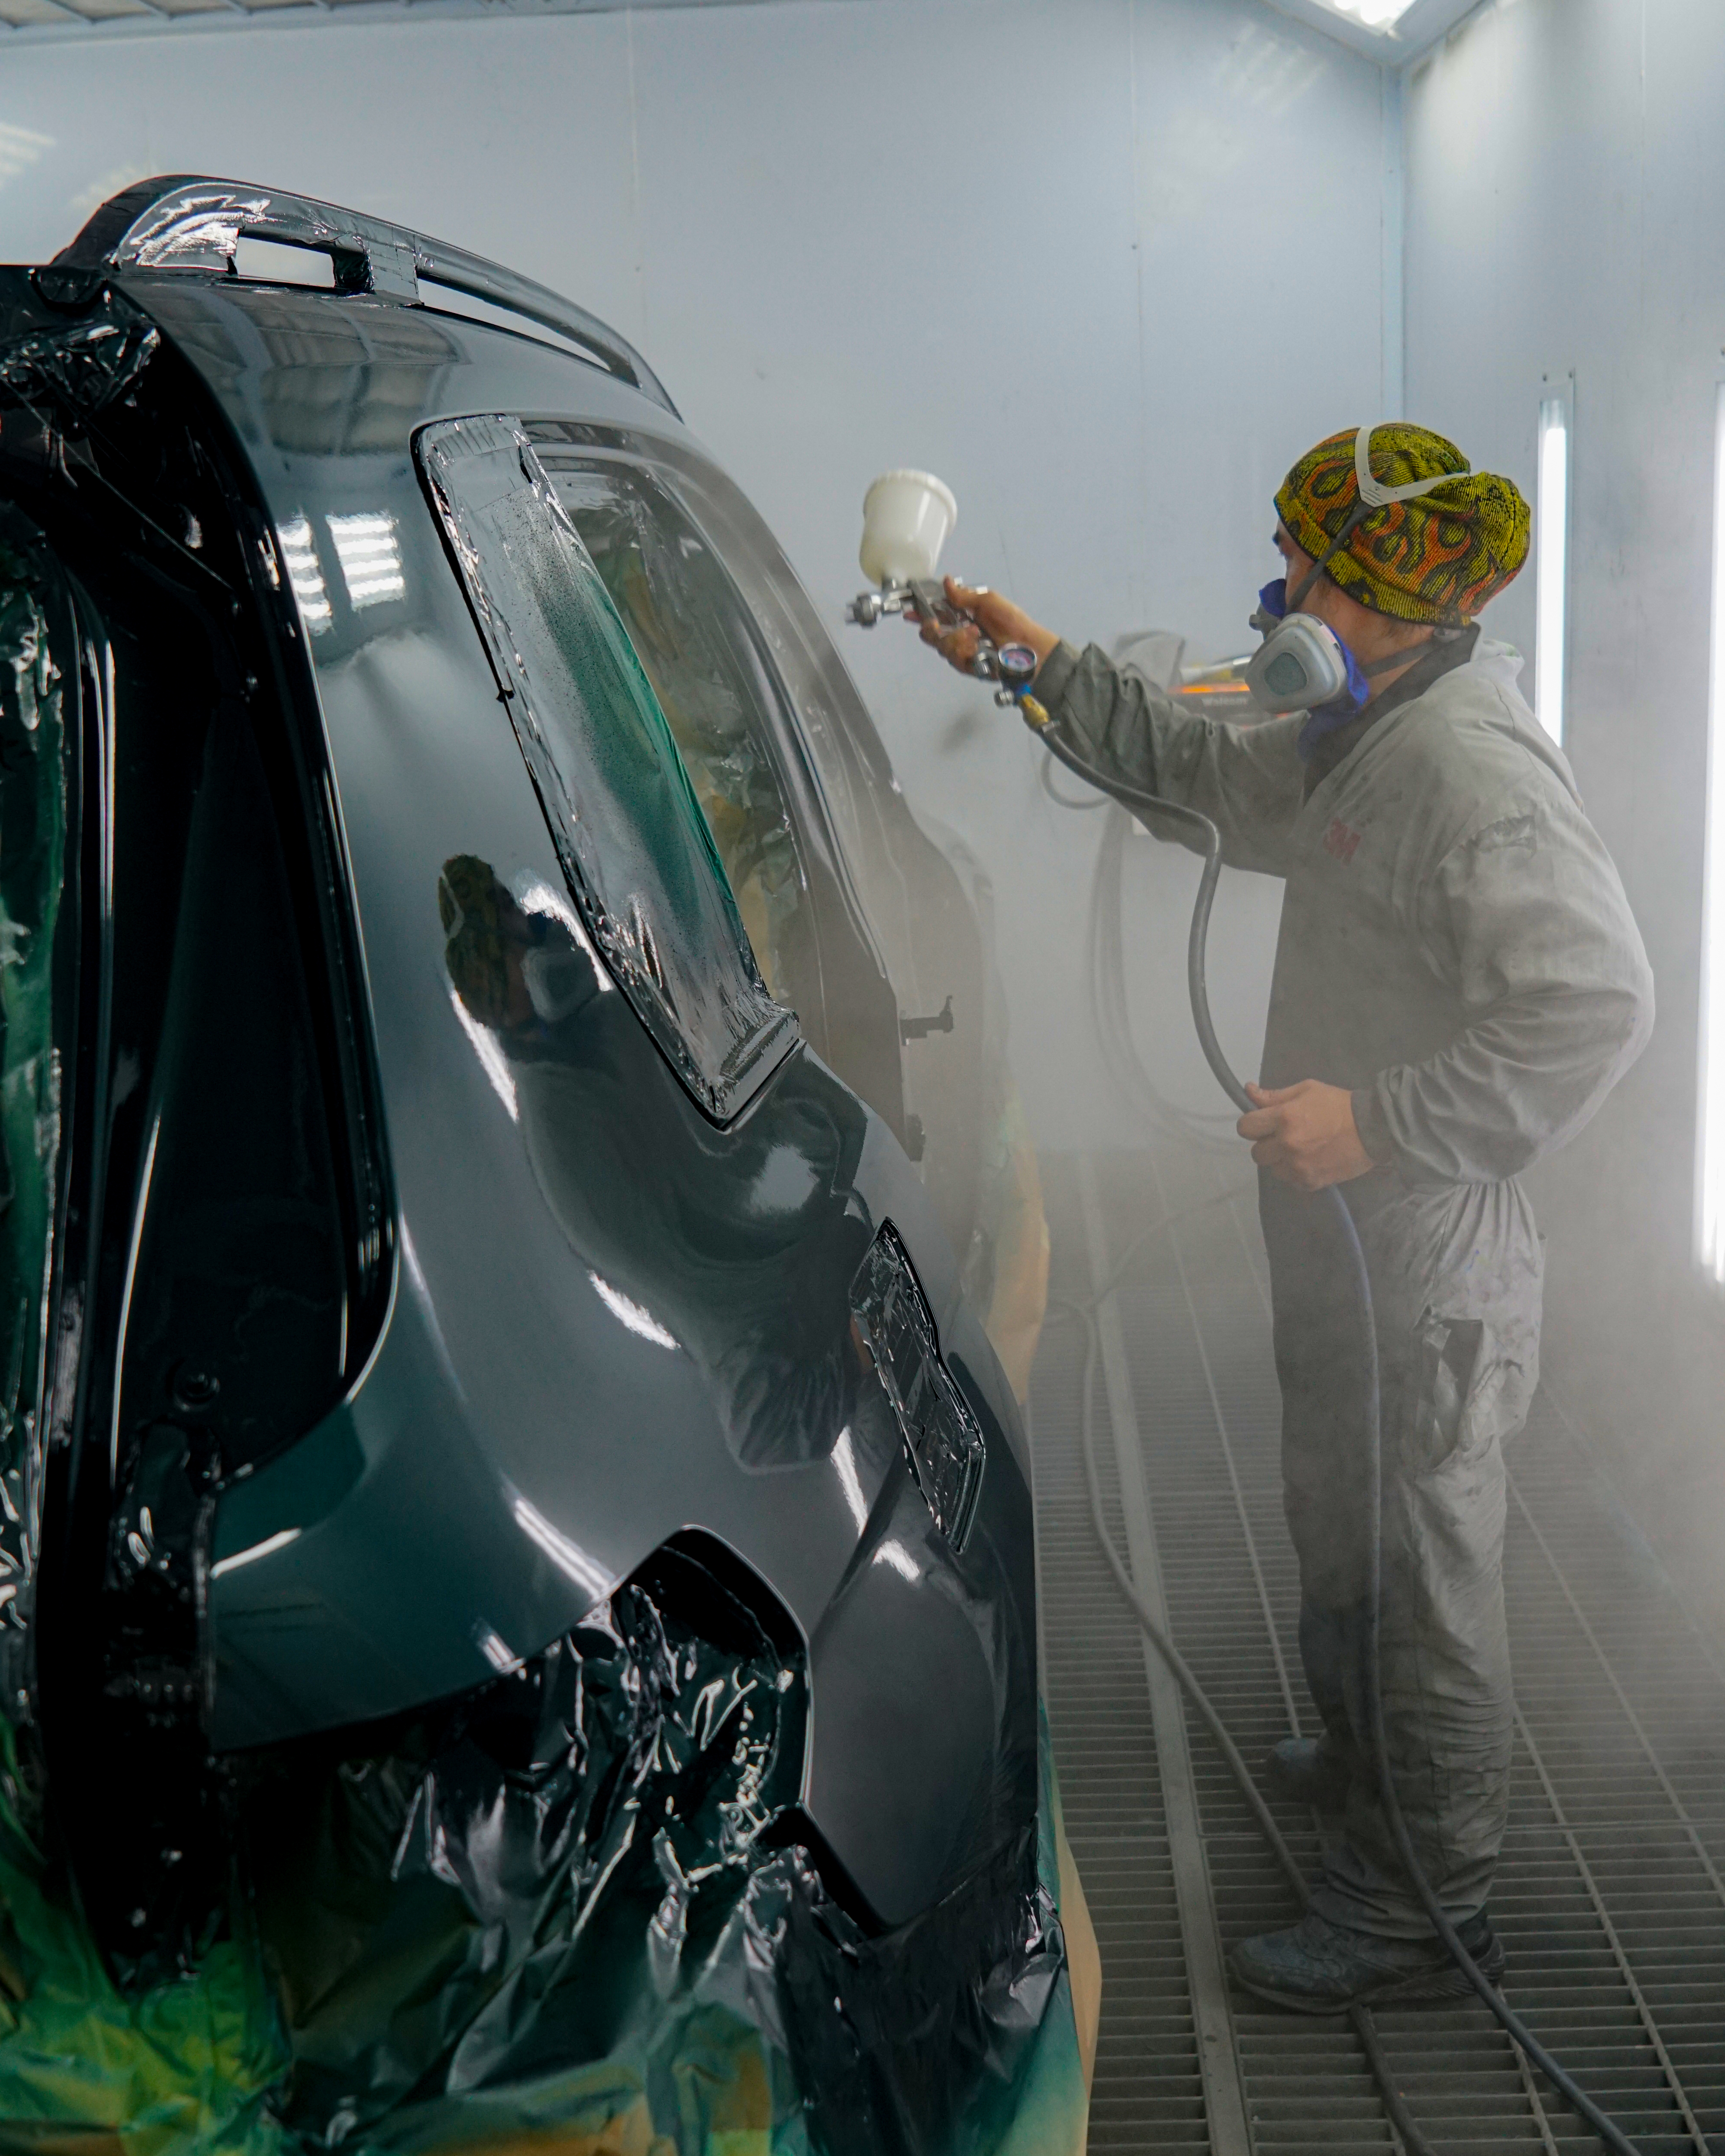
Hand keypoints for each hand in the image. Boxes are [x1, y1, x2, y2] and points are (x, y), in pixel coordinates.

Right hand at [911, 577, 1061, 678]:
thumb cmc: (1013, 623)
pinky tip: (977, 647)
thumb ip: (964, 595)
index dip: (921, 613)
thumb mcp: (988, 601)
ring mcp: (963, 651)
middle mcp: (960, 634)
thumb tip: (947, 582)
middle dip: (933, 629)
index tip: (911, 611)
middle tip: (937, 624)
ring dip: (957, 639)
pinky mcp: (968, 666)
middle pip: (931, 635)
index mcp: (963, 615)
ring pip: (942, 648)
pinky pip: (955, 660)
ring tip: (975, 634)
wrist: (1026, 647)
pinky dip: (965, 651)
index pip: (936, 614)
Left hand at [1237, 1080, 1374, 1189]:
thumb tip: (1248, 1090)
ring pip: (1271, 1168)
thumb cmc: (1338, 1105)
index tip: (1263, 1122)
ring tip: (1300, 1148)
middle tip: (1284, 1135)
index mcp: (1284, 1118)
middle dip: (1267, 1143)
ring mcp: (1298, 1167)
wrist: (1373, 1129)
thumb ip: (1274, 1095)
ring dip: (1280, 1159)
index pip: (1245, 1127)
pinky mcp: (1309, 1182)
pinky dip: (1294, 1171)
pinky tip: (1310, 1159)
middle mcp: (1287, 1145)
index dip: (1252, 1124)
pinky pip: (1289, 1180)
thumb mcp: (1306, 1090)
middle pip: (1256, 1152)